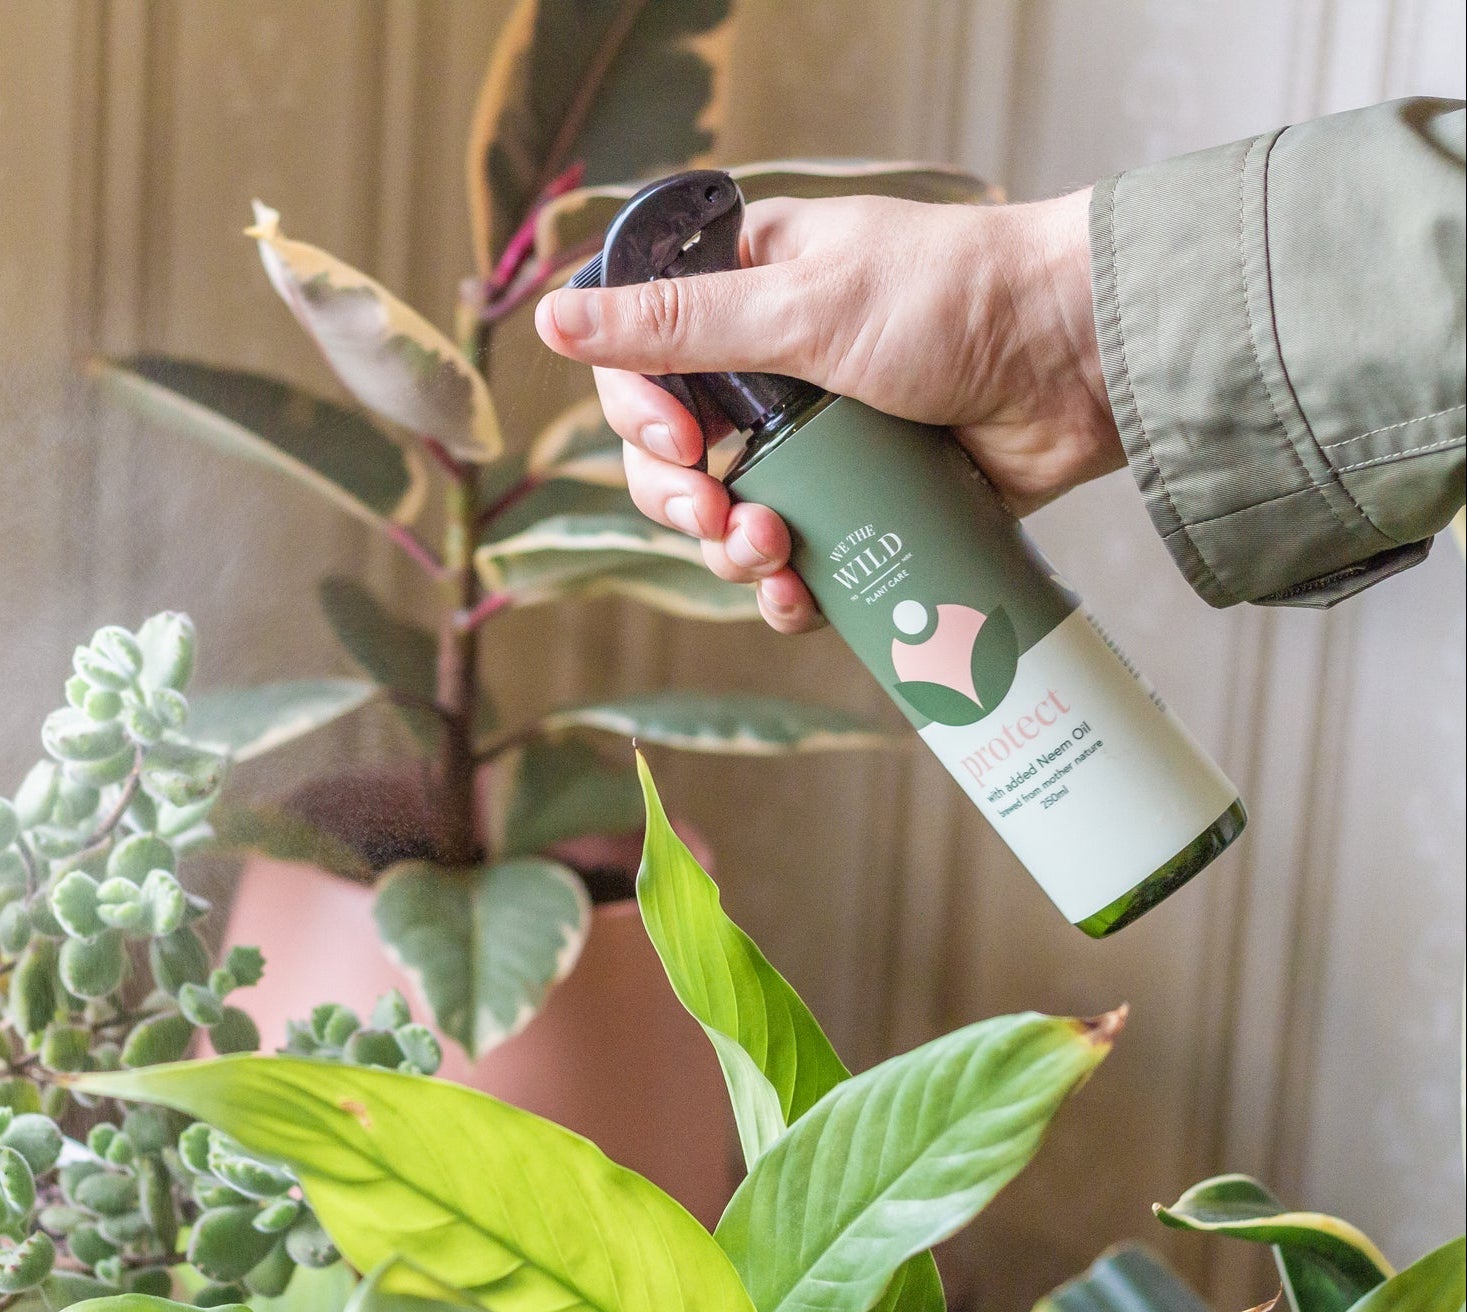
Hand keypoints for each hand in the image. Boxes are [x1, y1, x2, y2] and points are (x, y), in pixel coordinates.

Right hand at [534, 187, 1122, 631]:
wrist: (1080, 359)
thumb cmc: (952, 301)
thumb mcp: (803, 306)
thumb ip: (677, 324)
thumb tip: (553, 320)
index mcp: (747, 298)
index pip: (643, 364)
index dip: (639, 415)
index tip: (680, 443)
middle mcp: (771, 373)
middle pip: (675, 460)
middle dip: (681, 502)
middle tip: (717, 516)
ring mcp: (820, 444)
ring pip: (732, 522)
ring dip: (734, 555)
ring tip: (776, 555)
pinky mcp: (866, 503)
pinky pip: (801, 562)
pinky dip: (788, 591)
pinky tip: (800, 599)